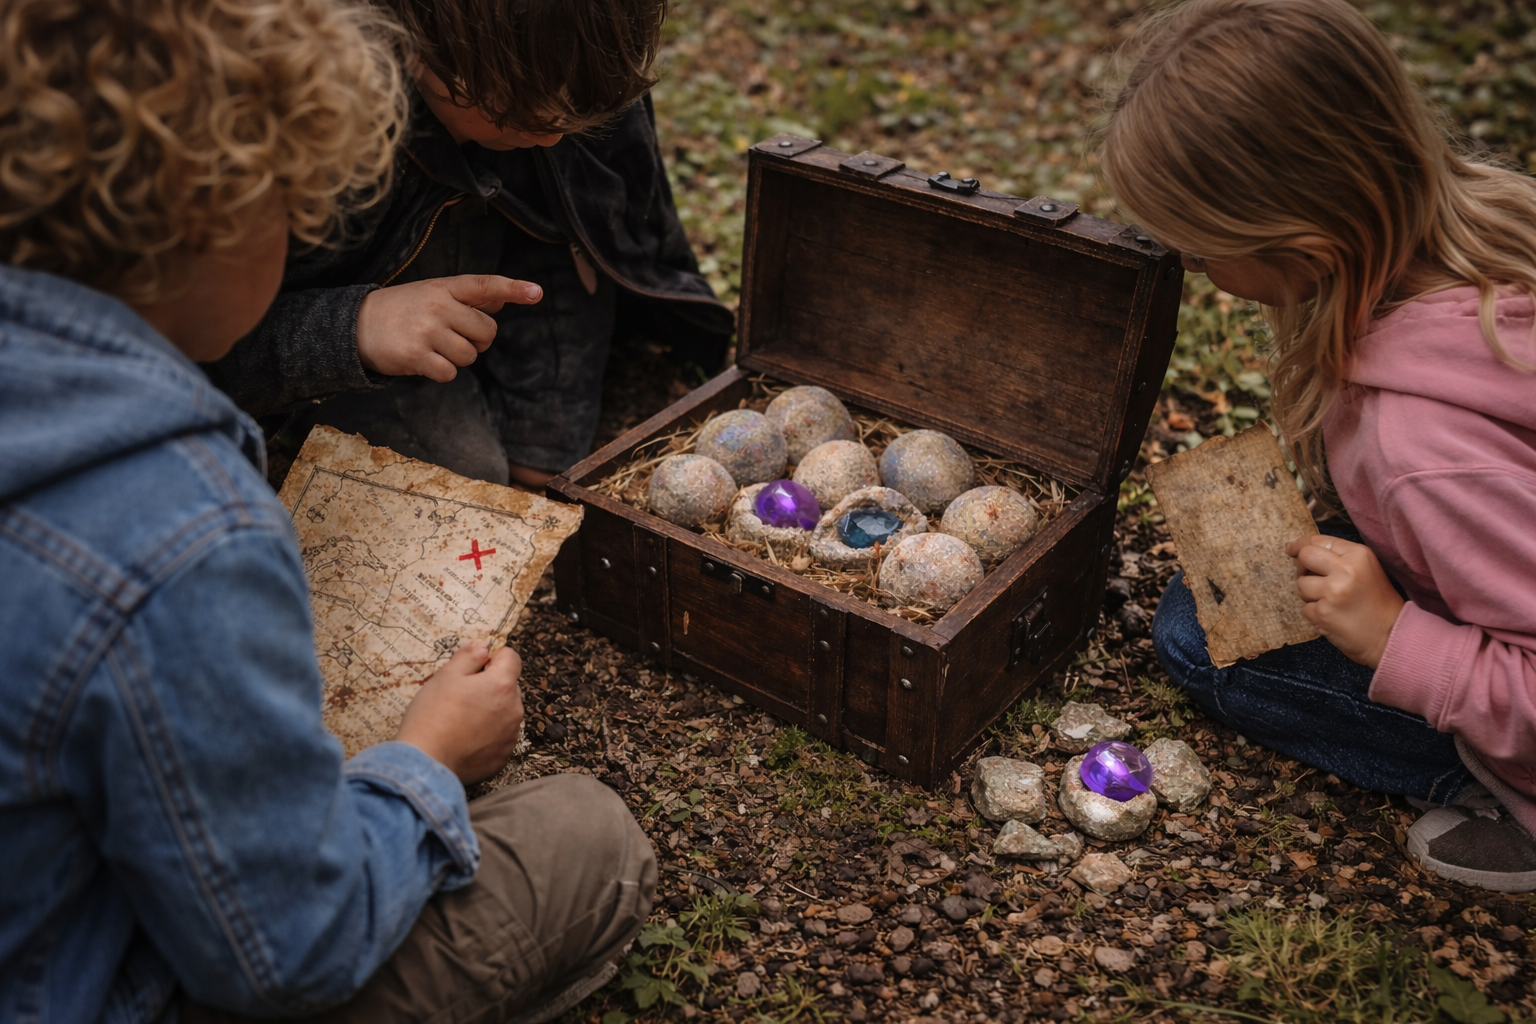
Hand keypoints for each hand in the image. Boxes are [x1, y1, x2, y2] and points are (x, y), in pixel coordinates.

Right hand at [356, 275, 541, 380]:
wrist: (356, 325)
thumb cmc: (403, 309)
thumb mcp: (433, 294)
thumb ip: (469, 298)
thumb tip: (501, 299)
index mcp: (444, 287)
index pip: (484, 285)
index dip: (513, 288)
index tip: (537, 292)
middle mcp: (438, 305)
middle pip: (486, 331)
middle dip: (476, 340)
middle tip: (451, 336)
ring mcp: (427, 330)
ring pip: (470, 355)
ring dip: (457, 358)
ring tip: (432, 346)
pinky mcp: (416, 356)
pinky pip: (450, 373)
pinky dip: (441, 372)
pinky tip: (424, 360)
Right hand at [394, 641, 524, 782]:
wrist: (425, 763)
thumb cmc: (432, 715)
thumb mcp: (446, 676)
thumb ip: (468, 656)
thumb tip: (483, 648)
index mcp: (502, 684)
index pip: (511, 658)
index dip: (492, 658)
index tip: (473, 669)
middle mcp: (514, 709)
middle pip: (509, 686)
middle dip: (490, 686)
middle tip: (461, 696)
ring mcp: (510, 735)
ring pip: (505, 712)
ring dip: (490, 711)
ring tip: (461, 720)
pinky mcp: (503, 757)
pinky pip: (500, 737)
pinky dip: (487, 735)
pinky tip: (464, 739)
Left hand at [1286, 534, 1404, 666]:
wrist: (1391, 635)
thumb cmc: (1378, 602)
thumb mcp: (1367, 569)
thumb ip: (1340, 557)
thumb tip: (1303, 550)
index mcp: (1359, 555)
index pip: (1319, 540)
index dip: (1301, 544)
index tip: (1292, 549)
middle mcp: (1345, 569)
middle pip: (1305, 556)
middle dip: (1301, 566)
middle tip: (1309, 576)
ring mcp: (1332, 592)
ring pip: (1301, 584)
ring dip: (1309, 594)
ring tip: (1331, 601)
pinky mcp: (1322, 612)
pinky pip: (1305, 607)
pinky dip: (1314, 612)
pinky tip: (1332, 616)